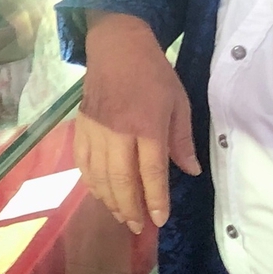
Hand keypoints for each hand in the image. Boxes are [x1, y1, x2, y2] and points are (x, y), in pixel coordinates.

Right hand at [76, 13, 199, 233]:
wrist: (116, 46)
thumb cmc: (153, 73)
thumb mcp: (179, 101)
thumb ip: (182, 138)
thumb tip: (190, 171)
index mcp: (146, 125)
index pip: (151, 171)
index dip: (155, 199)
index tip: (160, 220)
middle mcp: (118, 131)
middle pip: (121, 179)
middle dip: (131, 207)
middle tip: (139, 227)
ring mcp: (96, 130)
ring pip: (99, 175)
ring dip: (110, 200)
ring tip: (122, 216)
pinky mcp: (81, 127)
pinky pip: (83, 162)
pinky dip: (91, 182)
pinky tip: (100, 194)